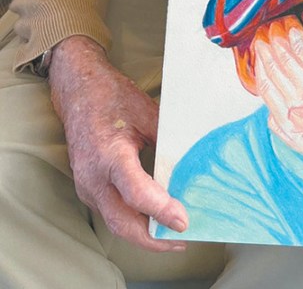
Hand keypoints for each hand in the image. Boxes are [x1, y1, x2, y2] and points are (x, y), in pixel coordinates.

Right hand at [48, 36, 187, 250]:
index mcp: (110, 155)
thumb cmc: (114, 98)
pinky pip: (111, 212)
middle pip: (123, 223)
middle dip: (153, 239)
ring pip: (116, 223)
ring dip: (143, 234)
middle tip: (183, 241)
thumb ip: (167, 142)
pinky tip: (153, 219)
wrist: (78, 93)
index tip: (183, 222)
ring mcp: (87, 187)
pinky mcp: (88, 189)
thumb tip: (193, 165)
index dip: (161, 211)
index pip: (136, 194)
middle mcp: (94, 178)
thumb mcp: (148, 114)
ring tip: (173, 235)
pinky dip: (133, 221)